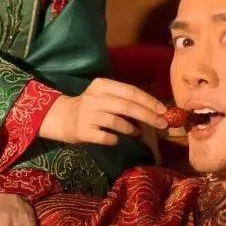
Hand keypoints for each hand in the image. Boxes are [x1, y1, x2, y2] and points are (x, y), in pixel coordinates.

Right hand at [41, 78, 168, 146]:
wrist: (62, 118)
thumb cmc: (91, 107)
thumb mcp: (105, 96)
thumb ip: (125, 99)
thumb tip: (154, 110)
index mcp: (102, 85)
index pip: (131, 91)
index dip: (149, 101)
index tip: (164, 110)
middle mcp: (94, 98)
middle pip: (127, 106)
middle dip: (148, 116)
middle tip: (162, 124)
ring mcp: (88, 114)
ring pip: (117, 121)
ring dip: (131, 128)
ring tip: (136, 132)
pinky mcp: (83, 131)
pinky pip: (105, 137)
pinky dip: (115, 139)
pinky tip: (117, 140)